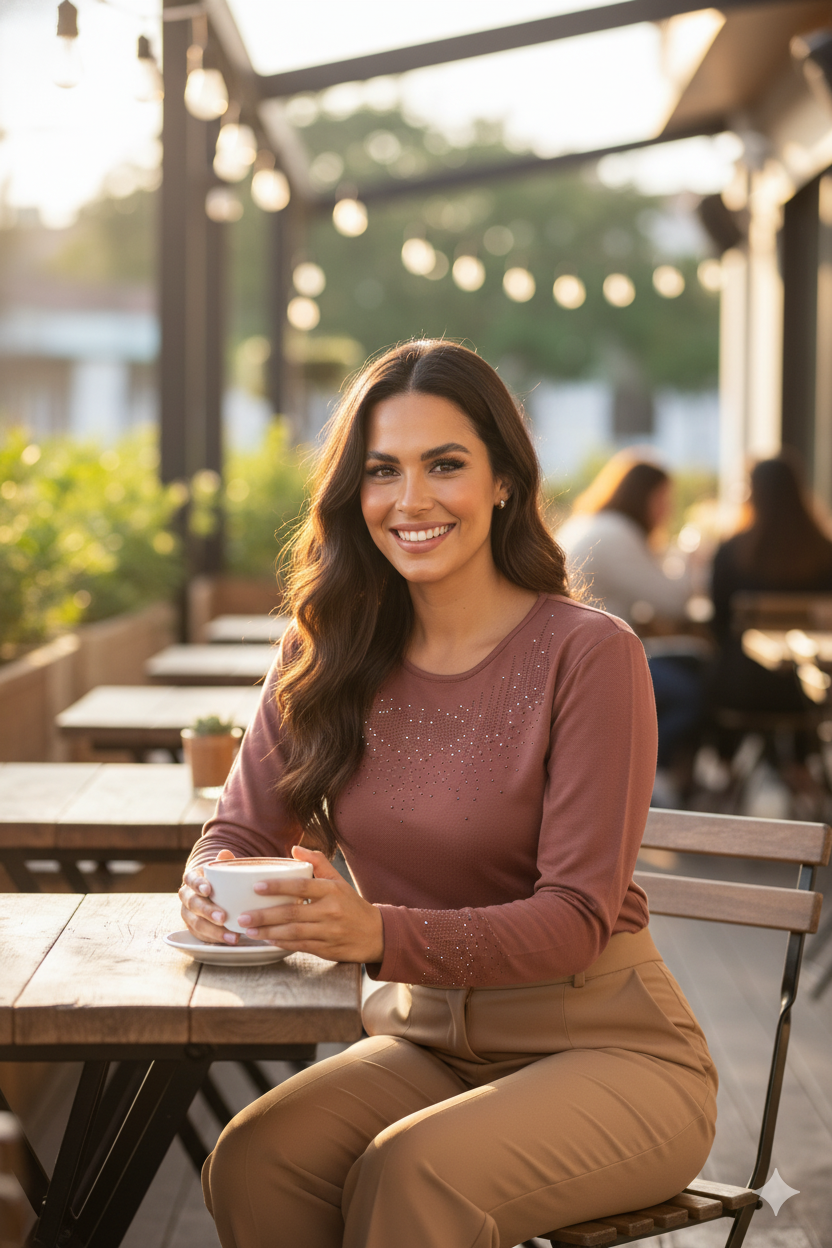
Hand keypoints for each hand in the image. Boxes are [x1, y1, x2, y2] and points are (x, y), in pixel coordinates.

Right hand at [179, 848, 237, 944]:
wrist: (210, 892)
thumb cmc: (218, 879)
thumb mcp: (221, 869)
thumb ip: (224, 863)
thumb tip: (224, 853)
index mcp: (192, 878)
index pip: (191, 879)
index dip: (198, 884)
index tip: (208, 889)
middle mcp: (186, 896)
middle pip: (193, 904)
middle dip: (208, 911)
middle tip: (223, 917)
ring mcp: (188, 914)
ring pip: (196, 923)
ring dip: (214, 931)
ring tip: (232, 937)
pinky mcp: (193, 928)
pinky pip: (201, 936)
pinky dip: (215, 939)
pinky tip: (229, 941)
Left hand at [236, 846, 384, 964]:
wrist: (375, 934)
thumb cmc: (351, 904)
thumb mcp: (338, 881)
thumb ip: (318, 862)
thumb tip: (295, 849)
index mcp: (332, 890)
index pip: (301, 886)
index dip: (278, 886)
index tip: (257, 887)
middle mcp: (330, 910)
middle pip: (292, 912)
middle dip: (265, 915)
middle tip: (243, 915)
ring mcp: (328, 931)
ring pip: (293, 932)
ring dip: (268, 932)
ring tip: (249, 930)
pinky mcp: (326, 949)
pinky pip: (299, 946)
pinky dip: (281, 944)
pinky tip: (267, 940)